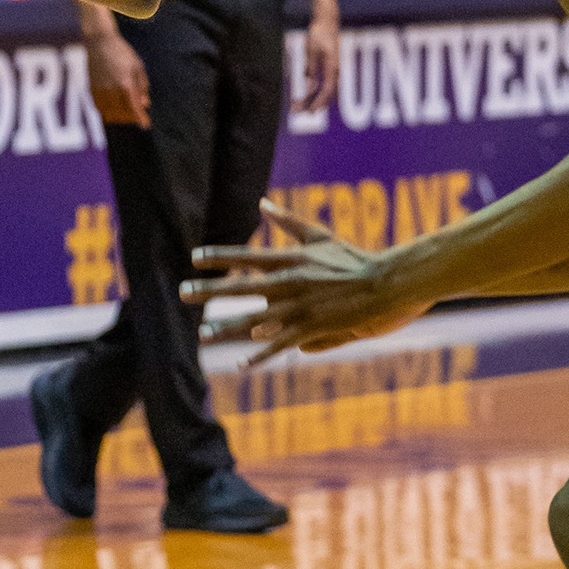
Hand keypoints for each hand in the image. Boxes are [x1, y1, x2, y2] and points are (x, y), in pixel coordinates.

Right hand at [84, 27, 150, 127]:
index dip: (141, 118)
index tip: (145, 125)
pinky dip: (107, 112)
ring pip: (110, 113)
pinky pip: (99, 107)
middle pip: (122, 113)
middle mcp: (112, 89)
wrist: (98, 41)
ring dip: (119, 117)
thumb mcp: (137, 65)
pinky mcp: (91, 89)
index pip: (134, 107)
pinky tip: (111, 111)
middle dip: (131, 117)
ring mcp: (100, 90)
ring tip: (125, 115)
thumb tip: (145, 104)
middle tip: (137, 116)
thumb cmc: (121, 51)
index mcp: (126, 83)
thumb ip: (142, 86)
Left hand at [182, 198, 432, 365]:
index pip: (246, 256)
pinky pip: (280, 345)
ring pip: (255, 320)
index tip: (194, 258)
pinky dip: (260, 355)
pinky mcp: (312, 329)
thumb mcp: (319, 235)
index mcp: (290, 259)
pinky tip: (241, 365)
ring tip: (203, 333)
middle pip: (241, 287)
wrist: (386, 283)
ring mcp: (300, 308)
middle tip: (182, 293)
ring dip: (227, 327)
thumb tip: (262, 203)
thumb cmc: (353, 258)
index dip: (219, 257)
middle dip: (210, 291)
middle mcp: (289, 283)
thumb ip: (288, 221)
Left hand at [295, 11, 339, 113]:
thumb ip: (311, 68)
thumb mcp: (311, 50)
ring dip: (314, 99)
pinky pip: (325, 84)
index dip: (319, 102)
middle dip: (314, 104)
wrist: (328, 21)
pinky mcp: (330, 68)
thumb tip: (310, 86)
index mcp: (332, 66)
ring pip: (326, 90)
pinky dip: (317, 92)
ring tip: (301, 107)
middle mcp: (335, 70)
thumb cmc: (319, 33)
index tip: (309, 111)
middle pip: (327, 93)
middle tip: (299, 113)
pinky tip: (309, 97)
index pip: (327, 90)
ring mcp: (334, 69)